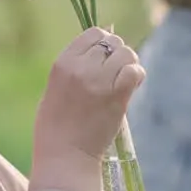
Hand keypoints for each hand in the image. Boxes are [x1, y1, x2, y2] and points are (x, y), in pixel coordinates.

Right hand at [31, 28, 145, 190]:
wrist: (65, 156)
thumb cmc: (55, 127)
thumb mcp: (54, 89)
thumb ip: (74, 68)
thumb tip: (100, 47)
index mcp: (62, 63)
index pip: (92, 34)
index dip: (103, 42)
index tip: (105, 57)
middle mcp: (81, 68)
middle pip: (112, 42)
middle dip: (117, 54)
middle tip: (116, 72)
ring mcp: (100, 81)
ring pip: (126, 53)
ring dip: (129, 63)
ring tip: (124, 79)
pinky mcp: (117, 97)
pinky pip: (134, 71)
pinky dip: (136, 75)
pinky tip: (132, 86)